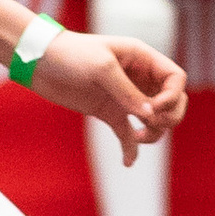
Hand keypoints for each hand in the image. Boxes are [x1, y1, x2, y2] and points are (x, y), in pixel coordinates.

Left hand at [25, 28, 186, 167]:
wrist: (39, 61)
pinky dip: (131, 149)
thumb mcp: (101, 67)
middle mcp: (138, 78)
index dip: (173, 96)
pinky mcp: (109, 112)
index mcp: (142, 59)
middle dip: (170, 116)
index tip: (153, 108)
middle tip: (151, 123)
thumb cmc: (70, 53)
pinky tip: (127, 162)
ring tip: (137, 138)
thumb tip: (149, 115)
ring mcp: (124, 96)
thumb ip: (126, 91)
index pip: (176, 78)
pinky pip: (128, 134)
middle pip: (172, 101)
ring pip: (154, 120)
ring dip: (154, 133)